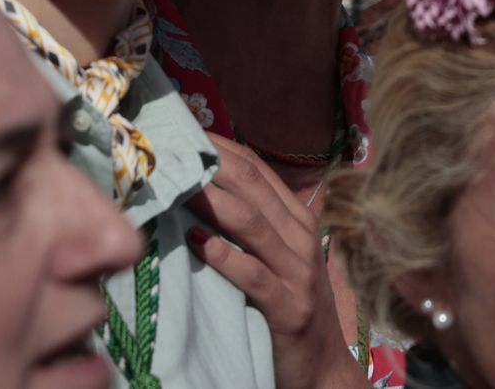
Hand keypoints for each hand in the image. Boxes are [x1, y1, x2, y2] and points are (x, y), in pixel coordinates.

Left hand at [186, 135, 366, 388]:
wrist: (323, 367)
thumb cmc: (292, 306)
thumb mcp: (281, 258)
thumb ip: (255, 226)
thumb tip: (206, 189)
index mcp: (299, 221)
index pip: (259, 170)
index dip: (223, 147)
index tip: (184, 130)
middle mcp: (302, 238)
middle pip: (253, 188)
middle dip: (212, 164)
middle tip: (171, 146)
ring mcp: (298, 273)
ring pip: (252, 225)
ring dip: (213, 201)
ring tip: (178, 185)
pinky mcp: (288, 308)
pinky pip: (252, 275)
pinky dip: (224, 256)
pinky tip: (197, 242)